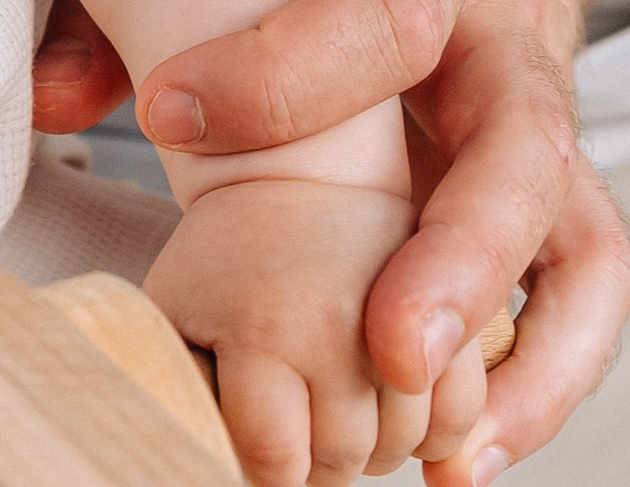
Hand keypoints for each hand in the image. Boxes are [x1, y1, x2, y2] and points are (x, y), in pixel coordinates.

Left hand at [31, 0, 629, 484]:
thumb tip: (51, 97)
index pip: (378, 4)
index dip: (279, 70)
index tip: (167, 110)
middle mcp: (499, 24)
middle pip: (513, 142)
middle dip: (452, 251)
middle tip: (377, 341)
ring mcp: (540, 103)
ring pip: (568, 227)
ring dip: (509, 337)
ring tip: (432, 436)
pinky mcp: (556, 165)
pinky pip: (584, 273)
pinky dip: (546, 365)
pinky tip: (467, 442)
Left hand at [146, 179, 483, 486]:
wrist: (296, 173)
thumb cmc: (226, 259)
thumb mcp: (174, 302)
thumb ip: (163, 366)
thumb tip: (170, 428)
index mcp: (267, 321)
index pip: (272, 456)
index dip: (260, 458)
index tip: (250, 423)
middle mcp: (350, 325)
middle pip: (343, 460)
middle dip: (314, 453)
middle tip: (287, 401)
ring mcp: (415, 321)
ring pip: (407, 448)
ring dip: (375, 444)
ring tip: (330, 391)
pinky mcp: (466, 315)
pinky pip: (465, 417)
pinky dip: (436, 427)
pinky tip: (392, 396)